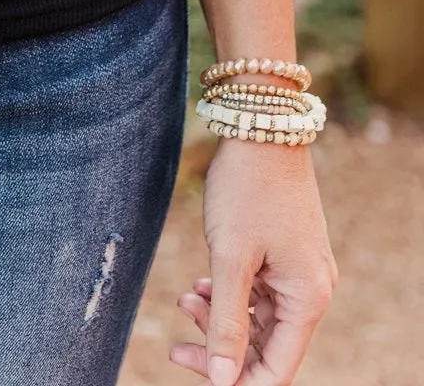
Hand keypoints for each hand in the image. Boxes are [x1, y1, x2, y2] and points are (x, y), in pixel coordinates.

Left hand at [170, 135, 336, 384]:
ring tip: (185, 300)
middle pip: (266, 347)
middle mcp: (311, 290)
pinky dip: (228, 295)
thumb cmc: (247, 189)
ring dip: (220, 319)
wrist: (259, 126)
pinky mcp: (283, 254)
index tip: (195, 370)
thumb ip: (228, 322)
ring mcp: (298, 271)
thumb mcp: (230, 258)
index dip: (237, 381)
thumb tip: (222, 378)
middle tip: (176, 346)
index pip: (277, 369)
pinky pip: (257, 294)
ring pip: (258, 320)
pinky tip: (200, 287)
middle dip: (221, 350)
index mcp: (307, 299)